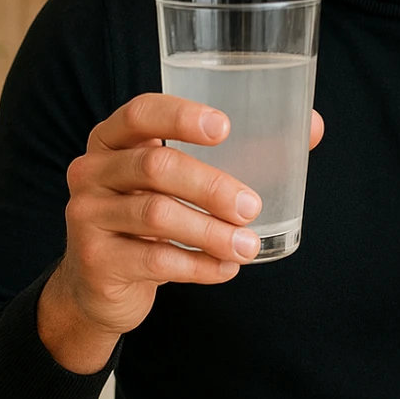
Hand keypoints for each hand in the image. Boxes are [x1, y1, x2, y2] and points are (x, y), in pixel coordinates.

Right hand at [37, 93, 323, 371]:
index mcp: (113, 139)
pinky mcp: (96, 259)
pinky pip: (154, 259)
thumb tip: (312, 126)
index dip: (180, 116)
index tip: (225, 127)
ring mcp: (86, 214)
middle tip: (251, 207)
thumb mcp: (182, 182)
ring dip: (211, 232)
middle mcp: (92, 170)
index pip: (140, 113)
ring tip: (248, 245)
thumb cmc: (152, 216)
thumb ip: (241, 151)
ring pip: (156, 215)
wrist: (99, 285)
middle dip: (211, 186)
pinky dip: (198, 265)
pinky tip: (226, 269)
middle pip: (155, 166)